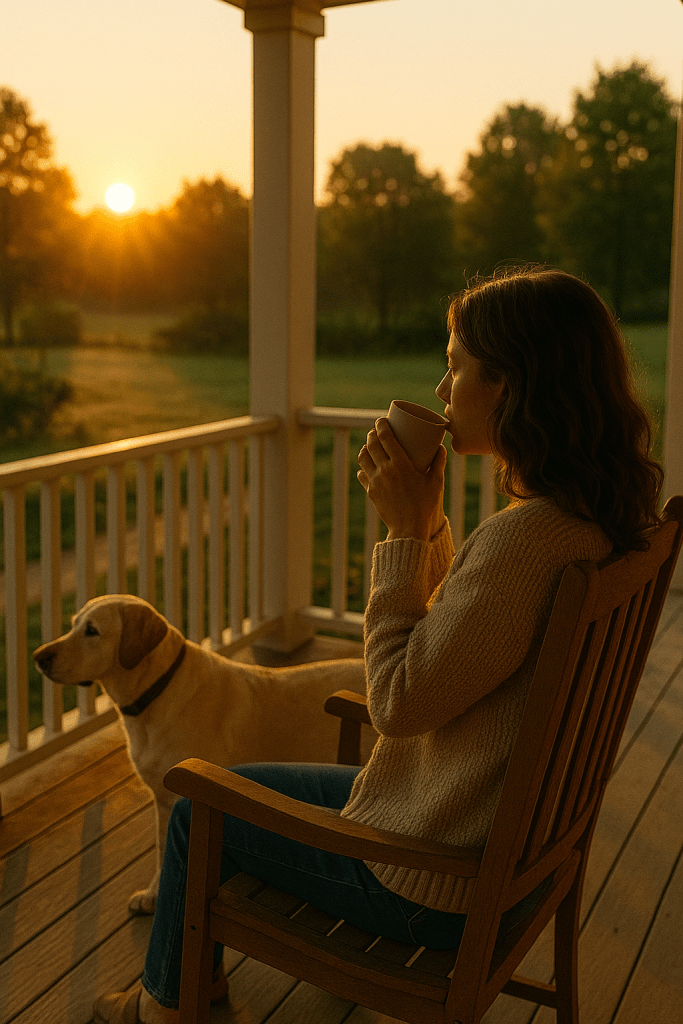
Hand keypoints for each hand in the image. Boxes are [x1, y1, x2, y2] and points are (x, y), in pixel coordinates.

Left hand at [357, 417, 446, 540]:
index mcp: (400, 464)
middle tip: (376, 430)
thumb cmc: (425, 505)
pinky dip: (363, 467)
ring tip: (370, 446)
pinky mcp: (370, 492)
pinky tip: (367, 466)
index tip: (381, 420)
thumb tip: (440, 447)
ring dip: (365, 448)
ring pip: (363, 458)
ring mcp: (375, 481)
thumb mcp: (436, 482)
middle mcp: (384, 470)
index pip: (385, 437)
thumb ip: (439, 463)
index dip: (381, 425)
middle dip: (372, 433)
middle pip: (372, 444)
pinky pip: (362, 475)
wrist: (408, 529)